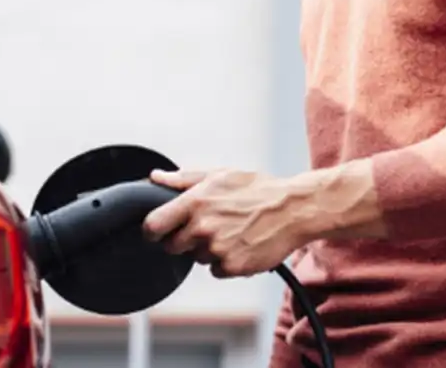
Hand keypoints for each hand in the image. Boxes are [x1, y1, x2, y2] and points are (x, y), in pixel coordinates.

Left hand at [141, 168, 313, 278]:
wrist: (293, 210)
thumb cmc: (258, 189)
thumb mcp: (219, 175)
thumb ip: (183, 179)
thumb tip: (156, 177)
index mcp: (195, 202)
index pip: (153, 226)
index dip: (152, 230)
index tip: (157, 231)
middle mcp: (203, 227)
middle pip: (172, 247)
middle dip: (183, 239)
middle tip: (205, 227)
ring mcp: (217, 249)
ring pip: (196, 258)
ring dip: (207, 249)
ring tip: (230, 231)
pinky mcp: (232, 266)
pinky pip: (216, 270)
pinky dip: (224, 261)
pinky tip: (239, 244)